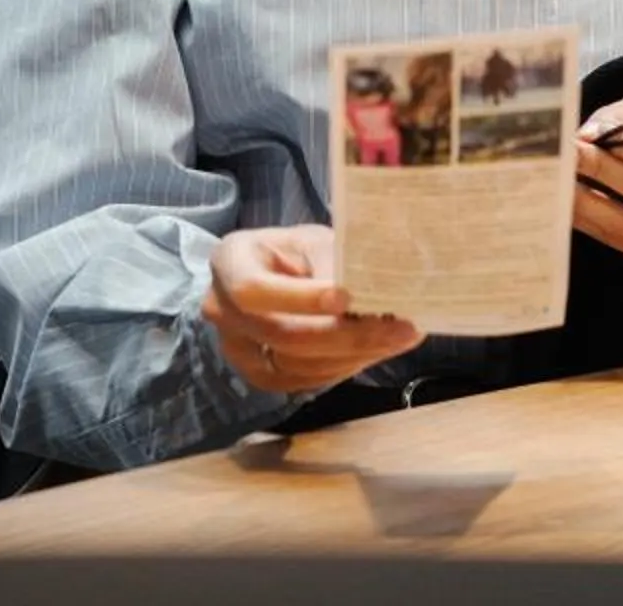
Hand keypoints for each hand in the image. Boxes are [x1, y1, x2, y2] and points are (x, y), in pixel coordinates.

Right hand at [202, 224, 422, 396]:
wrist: (285, 274)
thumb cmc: (300, 251)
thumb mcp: (316, 241)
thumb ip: (332, 265)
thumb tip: (366, 295)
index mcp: (230, 261)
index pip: (253, 290)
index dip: (301, 299)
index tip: (348, 298)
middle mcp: (221, 309)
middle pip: (282, 335)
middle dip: (347, 335)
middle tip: (401, 328)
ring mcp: (236, 348)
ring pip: (296, 364)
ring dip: (354, 355)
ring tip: (400, 337)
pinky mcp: (259, 375)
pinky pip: (301, 381)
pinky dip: (343, 368)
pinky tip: (376, 351)